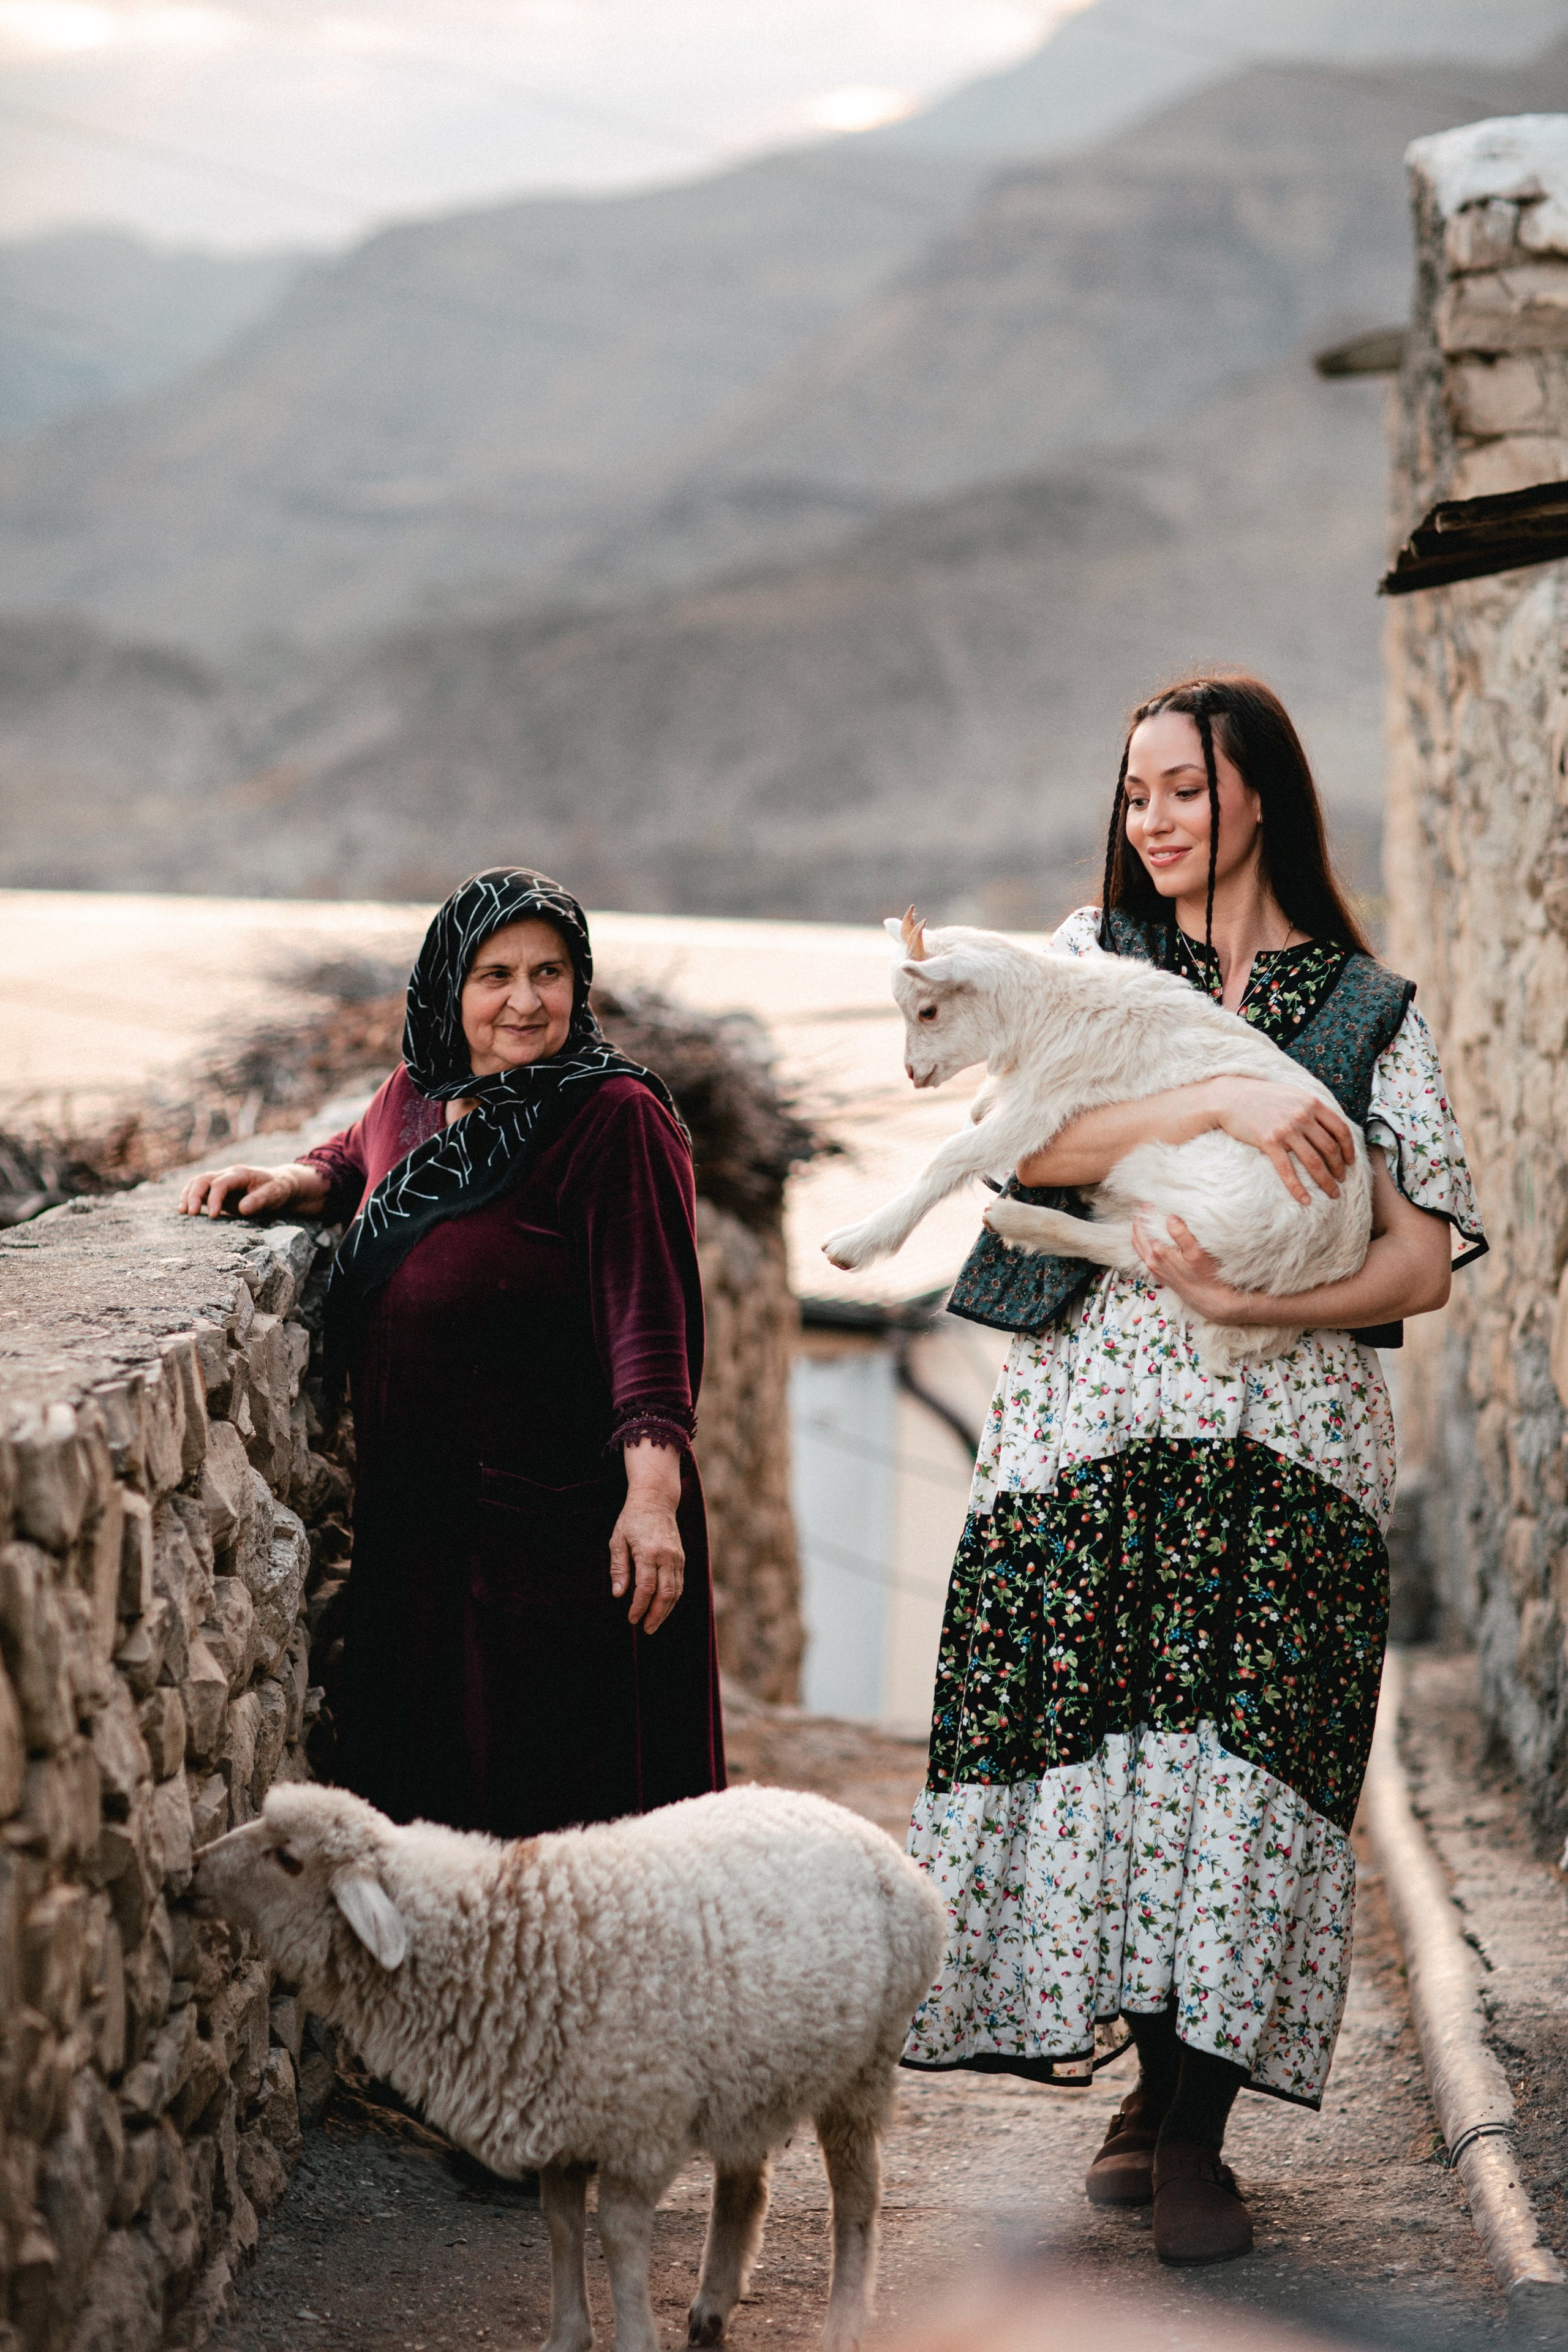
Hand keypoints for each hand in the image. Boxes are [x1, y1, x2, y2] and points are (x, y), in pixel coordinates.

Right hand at [177, 1163, 328, 1218]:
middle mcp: (228, 1174)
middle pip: (203, 1179)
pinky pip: (200, 1189)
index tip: (212, 1216)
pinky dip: (190, 1197)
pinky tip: (186, 1210)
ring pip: (198, 1182)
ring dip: (188, 1195)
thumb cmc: (278, 1189)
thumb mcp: (275, 1194)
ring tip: (183, 1212)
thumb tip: (242, 1208)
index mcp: (241, 1174)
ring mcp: (222, 1180)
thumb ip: (260, 1200)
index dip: (214, 1199)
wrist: (280, 1184)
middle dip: (193, 1195)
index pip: (220, 1183)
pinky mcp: (219, 1190)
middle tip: (190, 1214)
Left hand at [610, 1440, 684, 1632]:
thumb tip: (619, 1594)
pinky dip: (672, 1599)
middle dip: (656, 1615)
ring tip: (654, 1624)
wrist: (656, 1500)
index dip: (639, 1606)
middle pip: (665, 1593)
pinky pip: (679, 1583)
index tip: (632, 1619)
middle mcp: (666, 1556)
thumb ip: (619, 1568)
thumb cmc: (632, 1520)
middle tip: (646, 1629)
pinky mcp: (682, 1558)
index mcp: (648, 1552)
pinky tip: (663, 1607)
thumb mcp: (617, 1540)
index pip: (645, 1587)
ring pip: (676, 1591)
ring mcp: (677, 1557)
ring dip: (666, 1611)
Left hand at [1133, 1210, 1259, 1324]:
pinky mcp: (1160, 1274)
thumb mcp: (1196, 1252)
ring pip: (1139, 1246)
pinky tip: (1156, 1237)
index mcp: (1157, 1253)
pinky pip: (1145, 1254)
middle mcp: (1152, 1261)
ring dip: (1141, 1231)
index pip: (1142, 1227)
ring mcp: (1155, 1268)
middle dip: (1140, 1220)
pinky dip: (1145, 1243)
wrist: (1211, 1300)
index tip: (1152, 1200)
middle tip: (1149, 1206)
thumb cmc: (1206, 1275)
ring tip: (1150, 1218)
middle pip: (1137, 1235)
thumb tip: (1170, 1217)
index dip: (1146, 1212)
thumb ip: (1181, 1234)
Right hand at [1209, 1077, 1353, 1205]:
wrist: (1231, 1097)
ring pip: (1314, 1162)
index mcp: (1312, 1103)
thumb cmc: (1262, 1096)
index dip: (1349, 1149)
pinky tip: (1305, 1200)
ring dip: (1326, 1181)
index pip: (1340, 1129)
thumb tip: (1329, 1124)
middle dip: (1339, 1168)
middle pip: (1330, 1148)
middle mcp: (1302, 1116)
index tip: (1350, 1162)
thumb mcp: (1293, 1094)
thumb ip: (1311, 1107)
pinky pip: (1287, 1170)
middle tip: (1341, 1181)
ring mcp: (1286, 1129)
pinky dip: (1298, 1188)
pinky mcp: (1269, 1142)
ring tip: (1332, 1193)